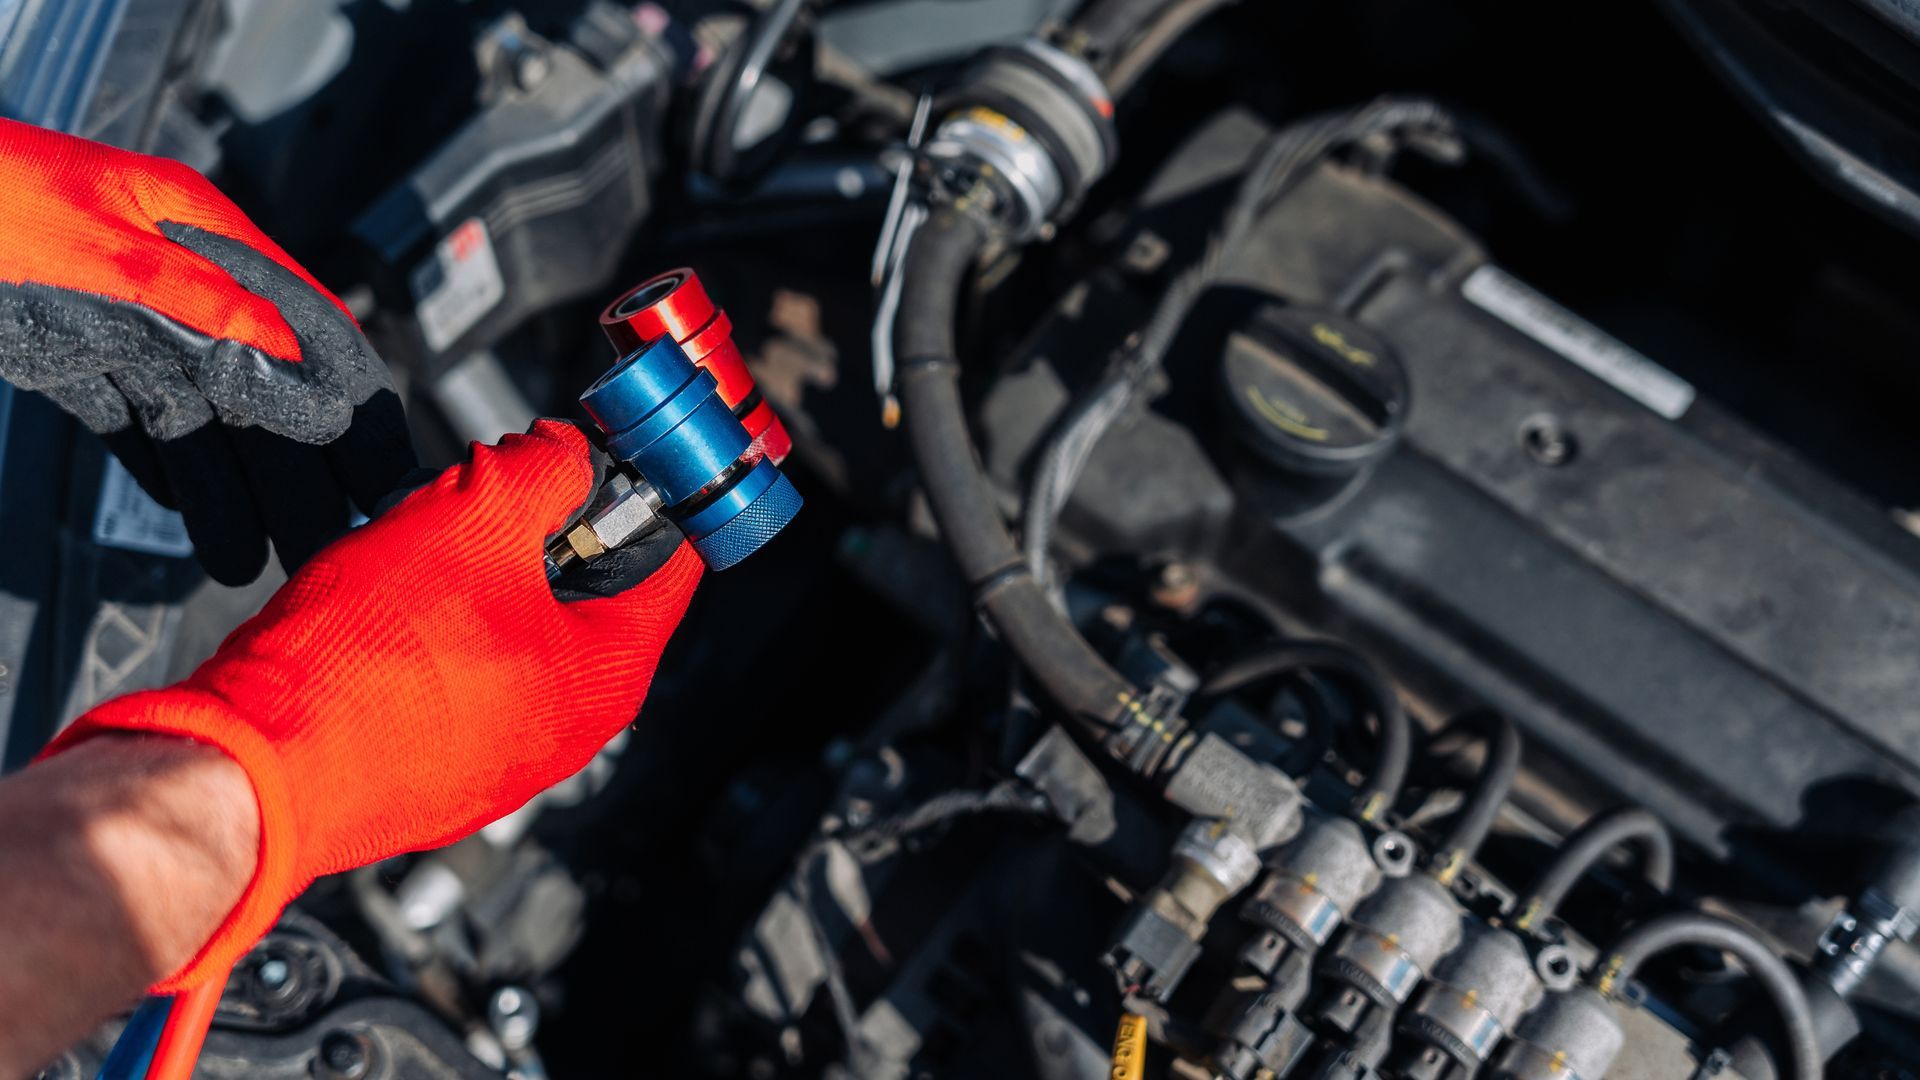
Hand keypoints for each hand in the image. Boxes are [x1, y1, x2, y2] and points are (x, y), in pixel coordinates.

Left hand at [0, 118, 414, 583]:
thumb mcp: (90, 245)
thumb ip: (190, 296)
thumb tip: (282, 347)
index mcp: (202, 237)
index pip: (308, 329)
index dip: (350, 406)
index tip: (379, 480)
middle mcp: (178, 280)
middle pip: (259, 386)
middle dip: (291, 469)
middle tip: (315, 544)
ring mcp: (123, 314)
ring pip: (196, 414)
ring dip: (223, 487)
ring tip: (240, 558)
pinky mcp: (70, 345)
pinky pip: (131, 415)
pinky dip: (159, 463)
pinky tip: (182, 507)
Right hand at [39, 420, 703, 988]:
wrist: (252, 768)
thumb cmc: (365, 664)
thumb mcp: (472, 520)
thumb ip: (541, 472)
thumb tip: (564, 455)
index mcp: (607, 676)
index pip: (673, 562)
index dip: (642, 489)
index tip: (605, 452)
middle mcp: (569, 730)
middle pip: (588, 591)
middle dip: (537, 529)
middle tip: (481, 494)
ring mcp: (503, 758)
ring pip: (515, 628)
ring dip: (475, 573)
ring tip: (415, 546)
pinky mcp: (438, 768)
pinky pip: (460, 674)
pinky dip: (434, 627)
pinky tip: (381, 607)